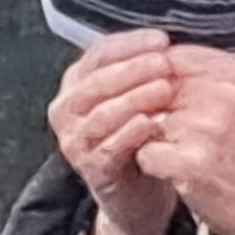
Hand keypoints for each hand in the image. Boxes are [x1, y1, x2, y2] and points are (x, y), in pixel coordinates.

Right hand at [49, 31, 178, 234]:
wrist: (138, 195)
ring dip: (135, 98)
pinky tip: (153, 124)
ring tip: (165, 89)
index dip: (130, 44)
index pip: (98, 53)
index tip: (162, 40)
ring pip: (101, 113)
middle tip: (164, 62)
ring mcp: (74, 140)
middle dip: (132, 69)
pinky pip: (108, 146)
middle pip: (97, 80)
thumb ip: (144, 70)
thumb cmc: (140, 138)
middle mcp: (67, 109)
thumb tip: (168, 41)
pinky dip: (131, 133)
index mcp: (77, 84)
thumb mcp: (139, 97)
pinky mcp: (89, 168)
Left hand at [134, 45, 234, 234]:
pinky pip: (146, 152)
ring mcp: (206, 128)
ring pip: (147, 119)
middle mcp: (225, 96)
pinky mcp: (190, 162)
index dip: (160, 76)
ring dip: (154, 137)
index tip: (159, 92)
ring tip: (179, 153)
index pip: (176, 56)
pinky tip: (176, 172)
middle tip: (169, 130)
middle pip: (157, 87)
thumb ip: (221, 77)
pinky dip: (154, 165)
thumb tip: (176, 60)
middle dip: (155, 109)